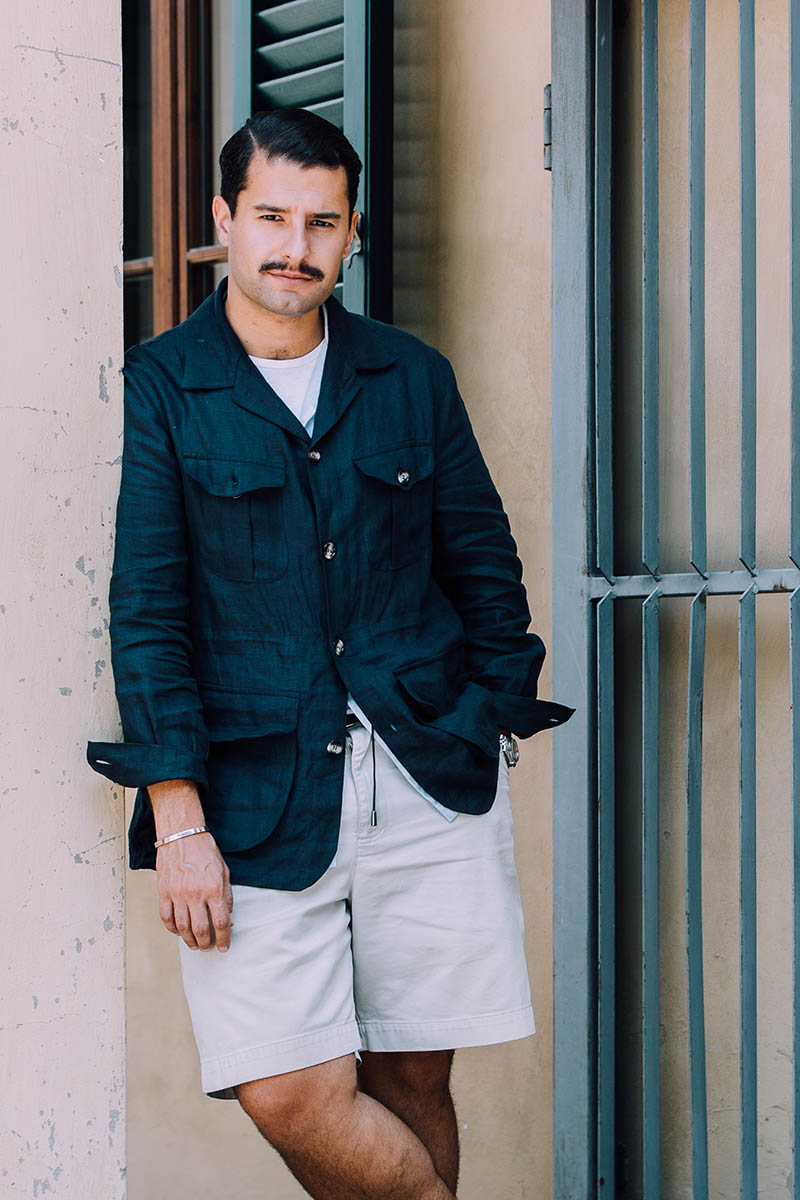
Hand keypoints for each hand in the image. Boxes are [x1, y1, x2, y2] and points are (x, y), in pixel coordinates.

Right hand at [147, 779, 232, 951]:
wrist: (182, 835)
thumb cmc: (204, 850)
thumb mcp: (224, 871)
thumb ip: (227, 895)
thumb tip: (228, 916)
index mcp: (214, 888)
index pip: (221, 922)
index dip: (224, 938)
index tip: (224, 946)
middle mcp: (195, 894)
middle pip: (201, 930)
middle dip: (206, 943)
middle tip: (208, 946)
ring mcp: (177, 894)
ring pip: (182, 928)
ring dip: (189, 940)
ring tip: (194, 944)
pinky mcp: (164, 892)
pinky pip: (166, 918)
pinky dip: (172, 929)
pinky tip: (178, 931)